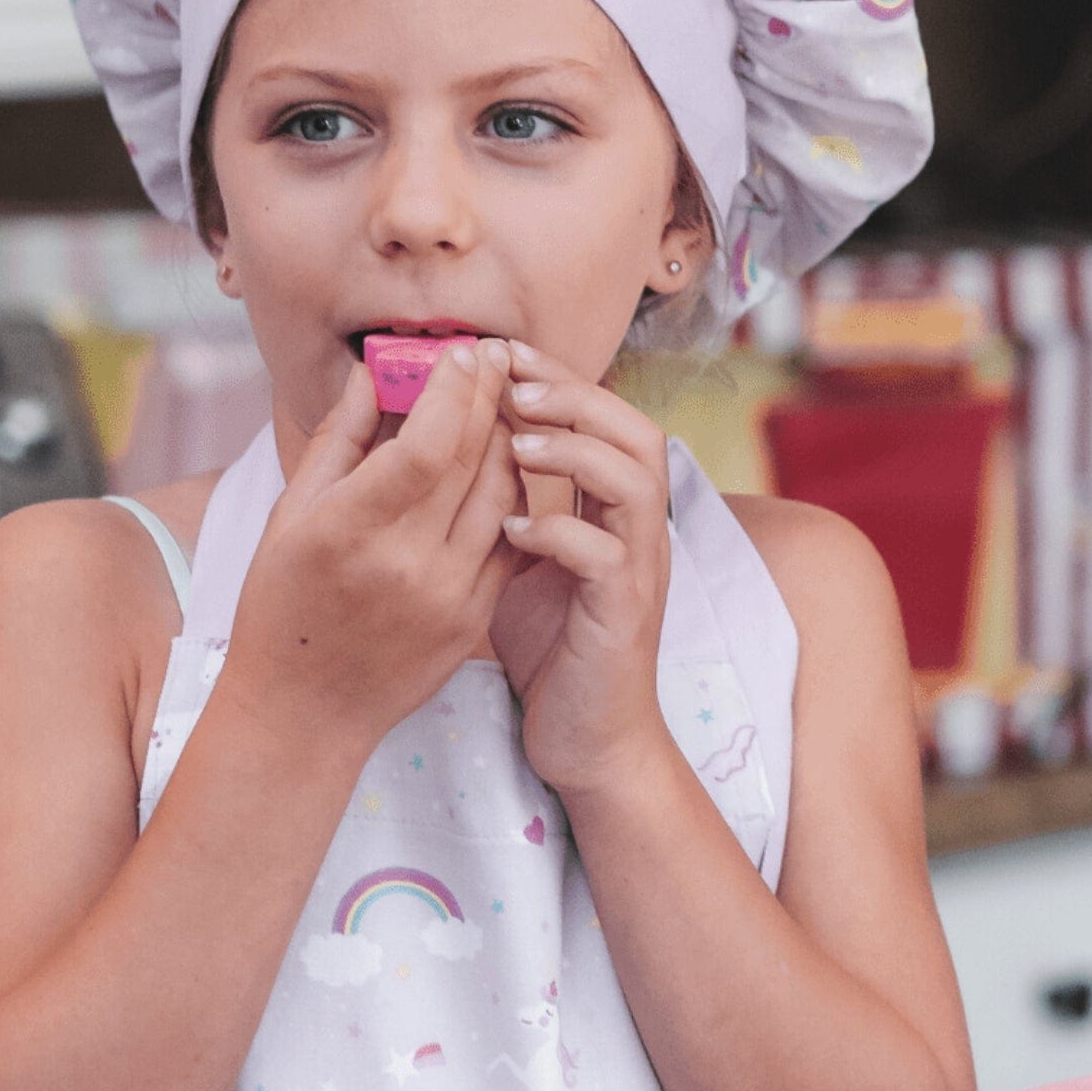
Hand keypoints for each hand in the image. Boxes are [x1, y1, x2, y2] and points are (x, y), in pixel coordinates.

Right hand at [222, 340, 525, 751]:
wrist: (305, 712)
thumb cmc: (281, 606)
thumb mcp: (290, 518)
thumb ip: (338, 440)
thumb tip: (372, 370)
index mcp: (349, 531)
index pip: (424, 443)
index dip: (450, 389)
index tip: (457, 352)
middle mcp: (406, 563)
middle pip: (469, 459)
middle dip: (485, 395)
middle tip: (490, 354)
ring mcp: (448, 594)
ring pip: (501, 494)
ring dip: (509, 438)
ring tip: (503, 399)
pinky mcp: (474, 618)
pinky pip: (511, 539)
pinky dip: (513, 493)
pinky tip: (507, 462)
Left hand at [489, 338, 672, 794]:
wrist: (589, 737)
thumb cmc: (551, 648)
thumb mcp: (522, 562)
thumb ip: (506, 505)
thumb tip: (451, 451)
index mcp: (614, 512)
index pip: (606, 421)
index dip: (561, 381)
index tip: (504, 353)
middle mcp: (638, 531)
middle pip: (635, 431)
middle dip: (573, 396)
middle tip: (512, 379)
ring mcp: (639, 569)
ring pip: (633, 480)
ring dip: (572, 451)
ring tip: (513, 441)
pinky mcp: (625, 612)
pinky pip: (605, 555)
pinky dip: (558, 532)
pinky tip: (511, 528)